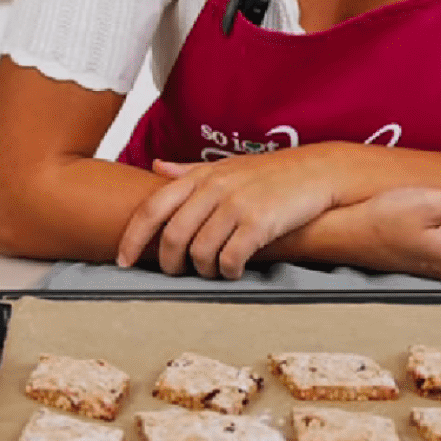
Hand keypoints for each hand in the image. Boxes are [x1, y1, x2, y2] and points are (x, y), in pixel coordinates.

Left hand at [116, 148, 339, 279]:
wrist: (317, 172)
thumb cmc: (270, 173)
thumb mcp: (226, 166)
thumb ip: (189, 170)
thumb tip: (156, 167)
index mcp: (201, 176)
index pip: (153, 207)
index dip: (132, 237)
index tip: (122, 261)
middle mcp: (215, 188)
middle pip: (173, 236)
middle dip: (169, 263)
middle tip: (176, 274)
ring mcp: (237, 204)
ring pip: (200, 252)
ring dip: (202, 270)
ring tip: (211, 271)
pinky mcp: (260, 223)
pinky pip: (231, 258)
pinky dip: (227, 272)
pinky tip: (234, 271)